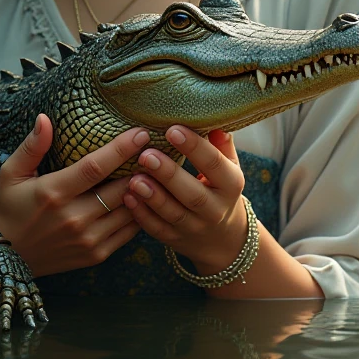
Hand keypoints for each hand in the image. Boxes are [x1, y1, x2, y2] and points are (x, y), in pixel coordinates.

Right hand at [0, 114, 148, 276]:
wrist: (4, 259)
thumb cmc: (7, 208)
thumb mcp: (10, 173)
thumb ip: (32, 146)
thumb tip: (45, 118)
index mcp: (54, 192)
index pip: (96, 166)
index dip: (122, 148)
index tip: (141, 132)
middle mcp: (74, 218)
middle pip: (121, 188)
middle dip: (142, 168)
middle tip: (157, 149)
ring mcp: (87, 239)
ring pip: (129, 211)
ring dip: (144, 191)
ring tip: (156, 171)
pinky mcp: (95, 255)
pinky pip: (128, 232)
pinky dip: (139, 213)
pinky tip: (143, 197)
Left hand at [123, 127, 246, 273]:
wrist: (223, 238)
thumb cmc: (219, 187)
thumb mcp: (228, 166)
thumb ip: (220, 144)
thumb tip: (213, 118)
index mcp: (230, 185)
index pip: (214, 164)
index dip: (194, 147)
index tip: (172, 129)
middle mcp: (215, 209)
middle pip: (193, 194)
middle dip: (169, 174)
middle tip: (146, 154)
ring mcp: (194, 228)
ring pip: (173, 214)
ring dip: (152, 197)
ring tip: (134, 178)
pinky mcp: (175, 239)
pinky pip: (157, 230)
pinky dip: (142, 215)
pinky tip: (127, 198)